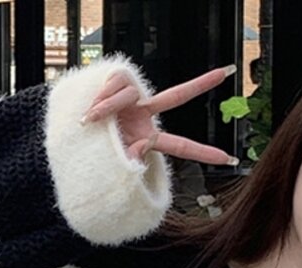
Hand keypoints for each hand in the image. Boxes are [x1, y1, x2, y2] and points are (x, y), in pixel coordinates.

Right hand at [81, 66, 238, 165]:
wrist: (71, 135)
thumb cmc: (93, 152)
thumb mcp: (115, 162)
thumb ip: (134, 158)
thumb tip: (149, 141)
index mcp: (149, 137)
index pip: (181, 146)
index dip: (204, 153)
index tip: (228, 157)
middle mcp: (145, 115)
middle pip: (176, 97)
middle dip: (202, 84)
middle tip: (230, 72)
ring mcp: (134, 97)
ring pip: (129, 97)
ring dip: (106, 110)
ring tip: (91, 121)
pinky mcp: (120, 81)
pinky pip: (115, 87)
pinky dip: (101, 100)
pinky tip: (91, 108)